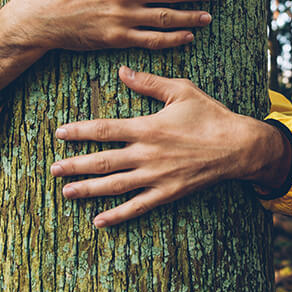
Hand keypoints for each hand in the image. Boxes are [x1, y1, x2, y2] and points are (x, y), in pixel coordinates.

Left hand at [51, 67, 291, 226]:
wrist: (238, 146)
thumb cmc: (210, 115)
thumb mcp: (181, 90)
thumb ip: (149, 82)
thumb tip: (122, 71)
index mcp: (147, 127)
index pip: (104, 129)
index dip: (79, 131)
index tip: (59, 134)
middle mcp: (147, 154)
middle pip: (102, 161)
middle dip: (75, 165)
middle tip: (53, 169)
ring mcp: (156, 177)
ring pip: (114, 186)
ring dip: (88, 190)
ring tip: (66, 192)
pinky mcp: (167, 193)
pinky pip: (138, 207)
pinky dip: (117, 215)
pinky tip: (98, 221)